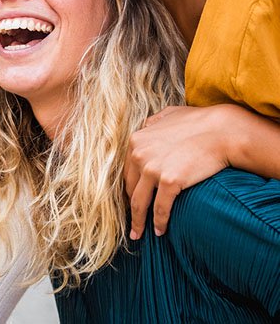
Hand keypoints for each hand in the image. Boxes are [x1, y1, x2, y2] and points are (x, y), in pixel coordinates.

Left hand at [124, 105, 229, 239]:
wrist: (222, 131)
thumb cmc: (199, 122)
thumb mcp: (168, 115)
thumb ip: (153, 122)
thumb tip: (146, 126)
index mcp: (136, 140)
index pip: (127, 171)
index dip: (129, 188)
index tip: (131, 201)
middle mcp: (139, 154)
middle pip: (130, 188)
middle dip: (130, 207)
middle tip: (132, 222)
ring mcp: (153, 168)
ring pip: (139, 203)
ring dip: (138, 222)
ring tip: (139, 234)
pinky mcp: (170, 181)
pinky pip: (160, 209)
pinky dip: (159, 222)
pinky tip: (161, 231)